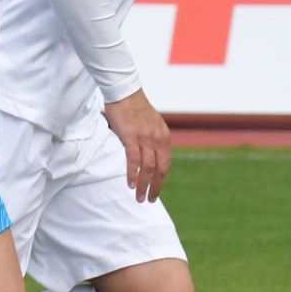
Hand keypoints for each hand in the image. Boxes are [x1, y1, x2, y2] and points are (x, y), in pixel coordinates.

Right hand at [103, 89, 170, 203]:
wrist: (124, 91)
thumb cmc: (134, 108)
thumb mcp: (150, 124)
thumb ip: (151, 139)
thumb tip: (147, 154)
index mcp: (163, 137)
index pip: (166, 163)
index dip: (162, 179)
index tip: (156, 189)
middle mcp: (158, 139)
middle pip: (160, 169)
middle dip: (156, 187)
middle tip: (149, 200)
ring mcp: (145, 138)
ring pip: (148, 168)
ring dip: (144, 185)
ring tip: (139, 197)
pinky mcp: (132, 136)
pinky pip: (134, 160)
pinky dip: (133, 173)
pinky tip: (130, 184)